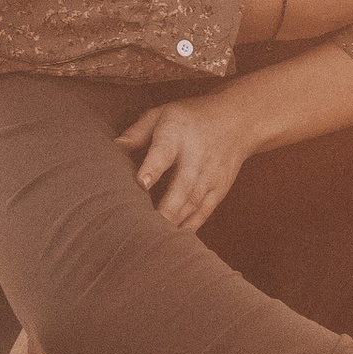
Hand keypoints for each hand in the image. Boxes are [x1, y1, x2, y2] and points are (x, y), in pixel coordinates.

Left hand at [117, 88, 259, 233]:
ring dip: (174, 222)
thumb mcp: (163, 114)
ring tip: (152, 239)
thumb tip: (114, 147)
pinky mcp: (219, 189)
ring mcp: (210, 176)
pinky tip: (173, 239)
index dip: (153, 169)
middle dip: (165, 209)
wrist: (238, 121)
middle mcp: (196, 157)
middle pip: (182, 186)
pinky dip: (190, 226)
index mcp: (177, 134)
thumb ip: (137, 132)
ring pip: (193, 204)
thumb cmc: (190, 118)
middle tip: (143, 228)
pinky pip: (204, 212)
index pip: (164, 152)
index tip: (141, 184)